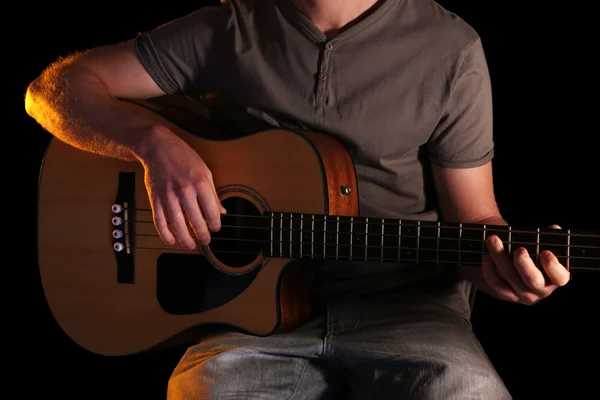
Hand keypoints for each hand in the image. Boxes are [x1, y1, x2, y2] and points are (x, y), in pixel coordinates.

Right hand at [139, 131, 225, 249]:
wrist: (158, 147)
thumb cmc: (184, 157)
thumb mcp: (205, 171)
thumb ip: (213, 194)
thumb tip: (221, 211)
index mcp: (200, 183)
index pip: (212, 211)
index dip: (215, 224)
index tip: (216, 228)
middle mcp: (185, 191)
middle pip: (196, 221)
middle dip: (203, 235)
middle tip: (206, 241)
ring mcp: (168, 196)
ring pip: (177, 225)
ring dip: (185, 239)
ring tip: (191, 246)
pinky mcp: (155, 199)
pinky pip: (160, 221)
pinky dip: (165, 234)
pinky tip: (171, 240)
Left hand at [482, 224, 570, 304]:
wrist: (510, 262)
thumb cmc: (531, 250)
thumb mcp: (540, 244)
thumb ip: (548, 237)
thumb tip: (554, 228)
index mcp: (555, 277)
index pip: (560, 278)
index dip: (553, 267)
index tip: (545, 252)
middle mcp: (540, 289)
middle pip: (533, 280)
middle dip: (524, 263)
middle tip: (519, 249)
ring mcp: (522, 294)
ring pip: (511, 278)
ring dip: (500, 257)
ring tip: (493, 239)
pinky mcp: (505, 294)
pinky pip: (496, 284)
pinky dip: (490, 270)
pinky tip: (487, 256)